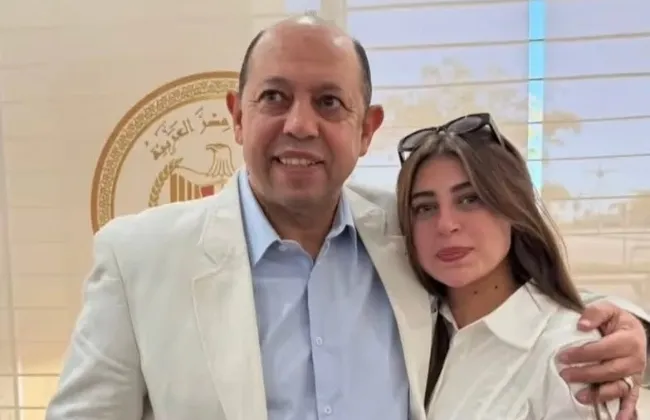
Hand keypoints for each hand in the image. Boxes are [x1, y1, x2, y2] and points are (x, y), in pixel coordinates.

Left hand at [557, 301, 646, 419]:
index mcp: (629, 339)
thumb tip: (581, 325)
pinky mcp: (633, 384)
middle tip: (564, 374)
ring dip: (599, 394)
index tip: (562, 356)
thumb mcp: (608, 309)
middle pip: (609, 370)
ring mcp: (634, 374)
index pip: (603, 349)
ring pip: (618, 387)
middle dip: (585, 374)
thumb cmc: (617, 321)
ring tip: (580, 396)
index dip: (582, 354)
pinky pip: (631, 399)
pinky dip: (625, 411)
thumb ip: (594, 313)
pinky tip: (618, 419)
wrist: (633, 331)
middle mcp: (634, 359)